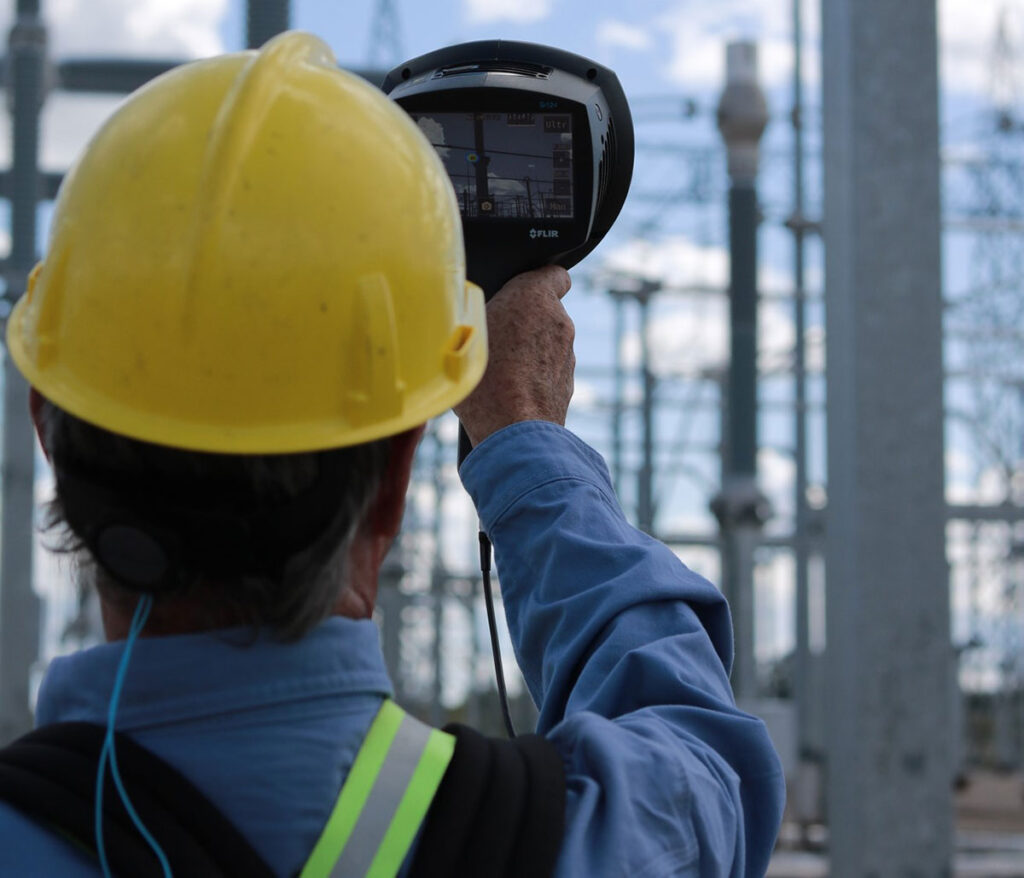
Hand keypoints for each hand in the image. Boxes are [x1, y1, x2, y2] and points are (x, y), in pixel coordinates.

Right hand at [454, 266, 574, 445]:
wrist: (512, 432)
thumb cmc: (485, 379)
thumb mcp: (461, 330)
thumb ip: (474, 311)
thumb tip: (465, 311)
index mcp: (535, 297)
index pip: (554, 273)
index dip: (537, 280)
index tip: (520, 290)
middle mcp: (559, 323)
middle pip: (543, 312)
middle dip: (522, 321)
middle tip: (492, 337)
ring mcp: (568, 356)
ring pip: (545, 344)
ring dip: (526, 352)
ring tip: (495, 371)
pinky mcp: (567, 385)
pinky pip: (546, 372)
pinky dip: (532, 377)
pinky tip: (507, 392)